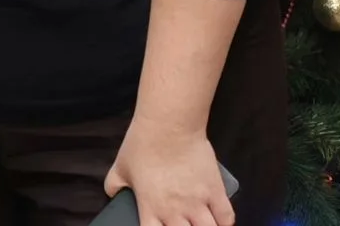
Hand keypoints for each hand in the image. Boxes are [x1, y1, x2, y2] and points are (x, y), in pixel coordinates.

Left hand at [104, 118, 233, 225]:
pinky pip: (226, 218)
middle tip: (182, 224)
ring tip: (200, 224)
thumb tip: (113, 194)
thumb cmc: (143, 142)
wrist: (169, 123)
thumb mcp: (120, 165)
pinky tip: (218, 220)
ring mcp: (198, 203)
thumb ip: (115, 185)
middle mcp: (175, 212)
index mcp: (151, 208)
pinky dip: (224, 222)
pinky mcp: (215, 191)